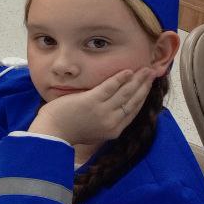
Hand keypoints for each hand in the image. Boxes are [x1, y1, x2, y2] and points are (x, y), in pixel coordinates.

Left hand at [29, 67, 154, 147]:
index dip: (143, 96)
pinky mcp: (91, 102)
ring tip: (145, 69)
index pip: (134, 110)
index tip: (148, 86)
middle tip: (152, 73)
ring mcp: (103, 112)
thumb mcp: (94, 131)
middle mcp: (112, 122)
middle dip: (145, 85)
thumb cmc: (68, 130)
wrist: (52, 134)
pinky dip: (120, 78)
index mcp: (114, 130)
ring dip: (137, 80)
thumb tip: (113, 110)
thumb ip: (106, 122)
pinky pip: (110, 87)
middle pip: (134, 100)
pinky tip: (127, 71)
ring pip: (126, 93)